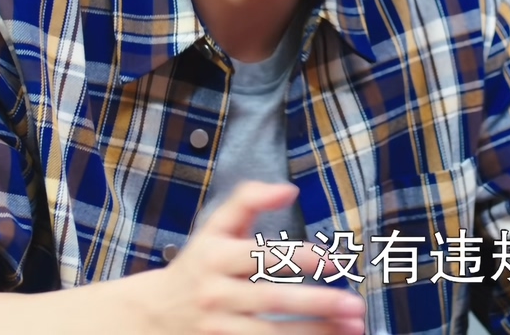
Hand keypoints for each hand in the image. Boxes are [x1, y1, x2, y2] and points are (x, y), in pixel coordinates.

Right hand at [112, 180, 366, 334]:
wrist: (153, 314)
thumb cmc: (197, 264)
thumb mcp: (214, 227)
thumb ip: (248, 200)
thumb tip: (289, 189)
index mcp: (216, 257)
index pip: (262, 256)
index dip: (300, 258)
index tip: (335, 261)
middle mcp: (216, 294)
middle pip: (272, 300)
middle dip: (317, 304)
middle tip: (356, 306)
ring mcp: (218, 328)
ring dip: (315, 333)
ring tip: (355, 329)